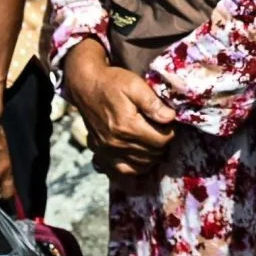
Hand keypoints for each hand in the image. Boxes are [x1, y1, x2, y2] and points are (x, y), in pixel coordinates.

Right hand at [60, 42, 176, 176]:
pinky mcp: (101, 153)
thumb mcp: (135, 85)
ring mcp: (107, 151)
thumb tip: (170, 118)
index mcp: (128, 126)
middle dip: (162, 144)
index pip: (161, 141)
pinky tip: (141, 158)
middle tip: (161, 130)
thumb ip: (153, 103)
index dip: (170, 132)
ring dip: (152, 156)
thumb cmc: (112, 83)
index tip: (168, 123)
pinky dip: (135, 169)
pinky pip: (122, 172)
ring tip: (152, 141)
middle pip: (153, 154)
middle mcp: (117, 143)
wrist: (85, 85)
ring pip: (141, 165)